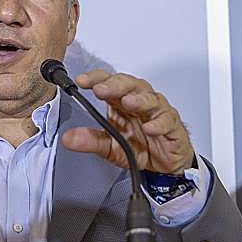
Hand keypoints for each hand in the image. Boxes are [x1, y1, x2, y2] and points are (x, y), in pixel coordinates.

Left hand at [62, 70, 194, 174]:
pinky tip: (150, 127)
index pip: (108, 82)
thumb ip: (91, 140)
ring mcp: (157, 111)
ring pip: (150, 98)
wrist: (165, 163)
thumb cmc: (141, 146)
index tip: (82, 81)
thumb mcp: (110, 147)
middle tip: (101, 89)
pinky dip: (159, 123)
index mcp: (121, 101)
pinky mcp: (172, 126)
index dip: (96, 78)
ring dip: (138, 100)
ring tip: (128, 102)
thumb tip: (69, 138)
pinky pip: (167, 120)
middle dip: (115, 85)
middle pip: (129, 84)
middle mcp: (139, 101)